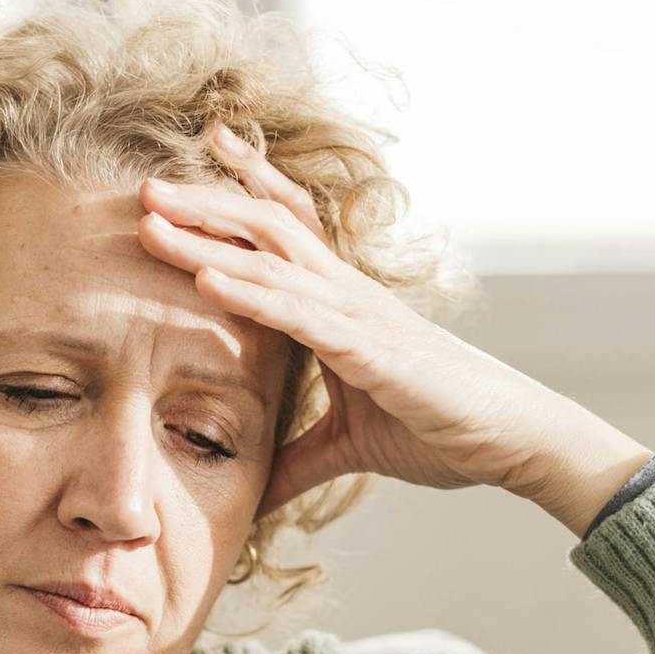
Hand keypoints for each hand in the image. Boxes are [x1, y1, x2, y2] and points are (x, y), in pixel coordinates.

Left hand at [135, 124, 622, 519]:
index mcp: (341, 304)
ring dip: (206, 237)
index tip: (197, 158)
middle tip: (143, 186)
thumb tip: (254, 495)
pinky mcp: (369, 347)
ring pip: (271, 259)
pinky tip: (205, 278)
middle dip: (204, 203)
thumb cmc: (439, 428)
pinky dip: (249, 292)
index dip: (243, 190)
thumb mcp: (347, 448)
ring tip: (150, 220)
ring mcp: (358, 313)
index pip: (286, 229)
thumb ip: (296, 463)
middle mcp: (346, 293)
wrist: (511, 440)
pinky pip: (298, 312)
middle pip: (265, 226)